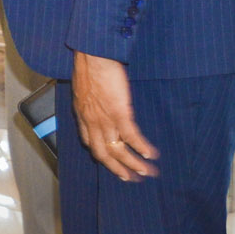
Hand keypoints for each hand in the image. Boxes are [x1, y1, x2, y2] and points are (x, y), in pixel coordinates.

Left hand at [71, 51, 158, 180]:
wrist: (93, 55)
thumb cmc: (89, 64)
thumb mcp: (84, 86)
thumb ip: (90, 98)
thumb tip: (97, 100)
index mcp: (83, 115)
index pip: (90, 141)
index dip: (100, 153)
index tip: (110, 161)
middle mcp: (92, 122)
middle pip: (103, 153)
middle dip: (117, 168)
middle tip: (129, 178)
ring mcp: (105, 119)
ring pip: (118, 150)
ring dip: (133, 164)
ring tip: (146, 173)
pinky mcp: (119, 113)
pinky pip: (131, 137)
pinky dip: (142, 148)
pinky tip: (151, 155)